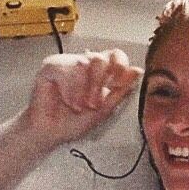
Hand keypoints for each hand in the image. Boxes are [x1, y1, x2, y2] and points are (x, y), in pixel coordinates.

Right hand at [24, 49, 142, 147]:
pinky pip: (64, 70)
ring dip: (83, 91)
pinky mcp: (51, 67)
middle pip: (100, 58)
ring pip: (83, 63)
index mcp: (101, 72)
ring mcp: (67, 63)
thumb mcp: (106, 109)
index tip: (118, 84)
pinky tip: (69, 102)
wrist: (52, 134)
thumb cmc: (75, 122)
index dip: (120, 66)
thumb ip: (121, 90)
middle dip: (99, 85)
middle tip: (94, 104)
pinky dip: (70, 92)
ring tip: (80, 106)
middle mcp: (85, 64)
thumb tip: (138, 71)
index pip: (116, 55)